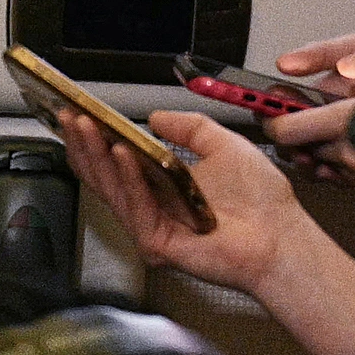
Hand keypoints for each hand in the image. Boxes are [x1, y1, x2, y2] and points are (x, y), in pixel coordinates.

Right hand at [60, 109, 354, 354]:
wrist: (282, 237)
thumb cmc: (262, 202)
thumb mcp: (224, 145)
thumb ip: (190, 127)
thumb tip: (155, 116)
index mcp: (162, 186)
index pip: (116, 161)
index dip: (96, 138)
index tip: (81, 112)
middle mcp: (151, 207)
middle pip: (104, 174)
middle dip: (85, 141)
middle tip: (72, 115)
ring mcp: (150, 225)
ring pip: (111, 187)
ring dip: (97, 153)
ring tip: (87, 125)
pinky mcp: (155, 242)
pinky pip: (135, 205)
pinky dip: (128, 177)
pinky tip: (123, 152)